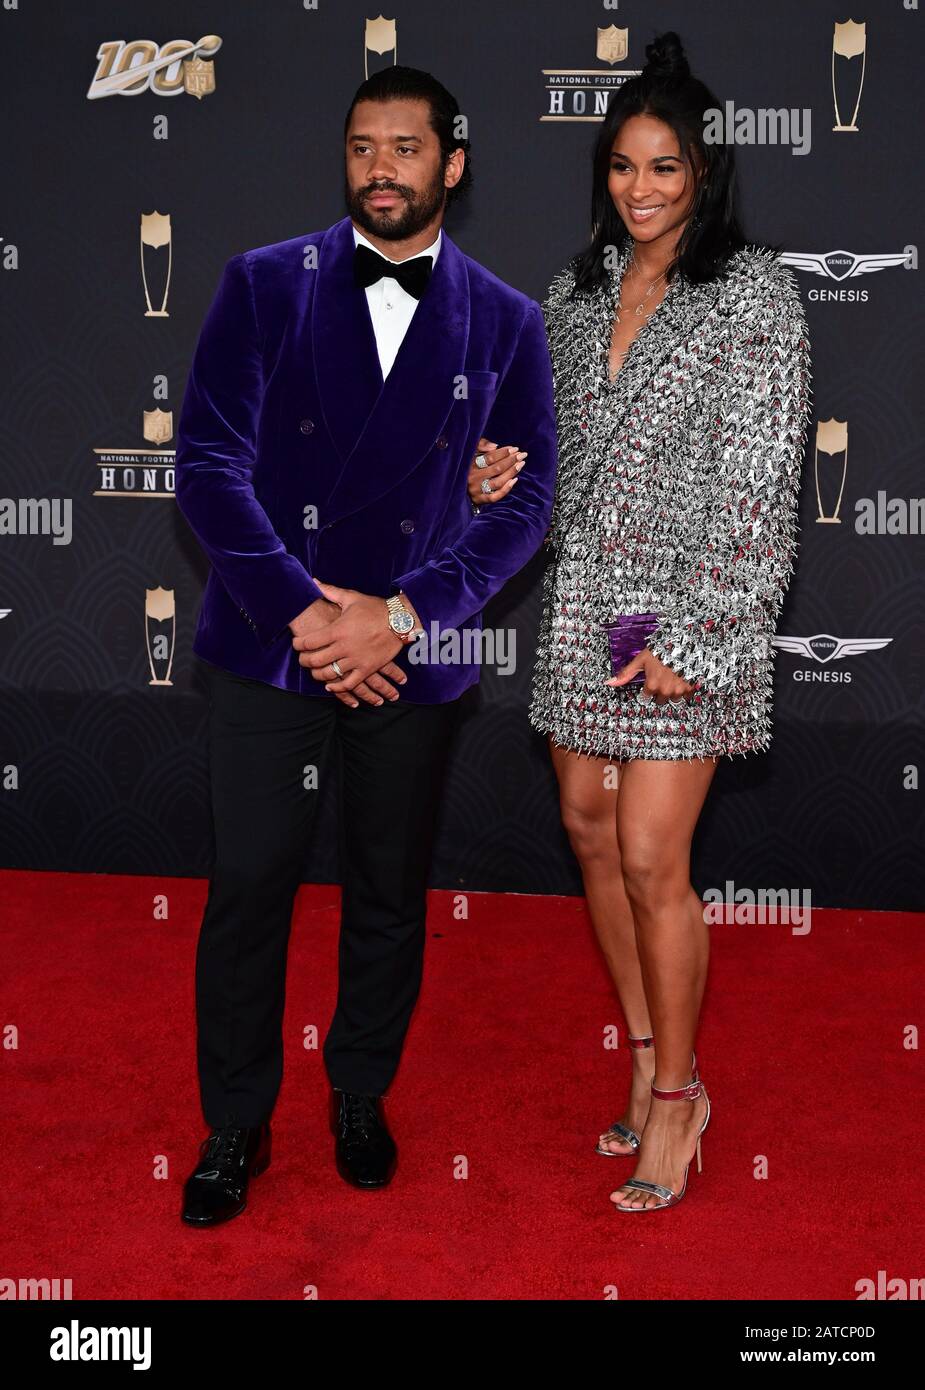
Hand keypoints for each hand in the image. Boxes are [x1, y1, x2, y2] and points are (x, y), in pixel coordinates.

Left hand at [289, 593, 406, 707]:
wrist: (400, 620)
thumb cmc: (375, 608)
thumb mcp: (351, 598)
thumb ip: (330, 591)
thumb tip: (314, 581)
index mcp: (337, 629)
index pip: (308, 642)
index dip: (298, 644)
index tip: (296, 644)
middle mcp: (344, 647)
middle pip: (315, 660)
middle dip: (304, 661)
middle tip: (302, 659)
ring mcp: (356, 660)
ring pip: (329, 674)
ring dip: (318, 675)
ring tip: (315, 671)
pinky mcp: (367, 668)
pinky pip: (349, 684)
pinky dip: (337, 688)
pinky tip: (331, 686)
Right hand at [467, 436, 526, 504]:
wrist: (455, 486)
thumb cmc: (466, 465)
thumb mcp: (470, 451)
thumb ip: (481, 445)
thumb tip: (495, 446)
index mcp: (469, 464)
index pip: (490, 458)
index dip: (504, 452)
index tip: (515, 449)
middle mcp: (472, 478)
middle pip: (496, 469)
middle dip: (511, 460)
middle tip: (522, 455)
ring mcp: (476, 490)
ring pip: (498, 482)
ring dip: (512, 472)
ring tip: (521, 464)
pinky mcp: (479, 500)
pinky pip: (495, 497)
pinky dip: (506, 489)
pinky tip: (515, 480)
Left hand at [605, 648, 698, 705]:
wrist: (685, 642)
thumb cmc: (662, 649)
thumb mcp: (641, 659)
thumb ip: (627, 674)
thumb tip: (610, 683)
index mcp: (652, 685)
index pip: (646, 698)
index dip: (647, 690)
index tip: (650, 682)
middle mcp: (665, 690)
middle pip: (660, 701)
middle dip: (660, 692)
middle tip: (662, 679)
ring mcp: (679, 690)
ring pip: (674, 699)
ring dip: (673, 692)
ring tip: (673, 679)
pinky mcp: (692, 687)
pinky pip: (687, 697)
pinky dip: (685, 690)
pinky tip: (682, 680)